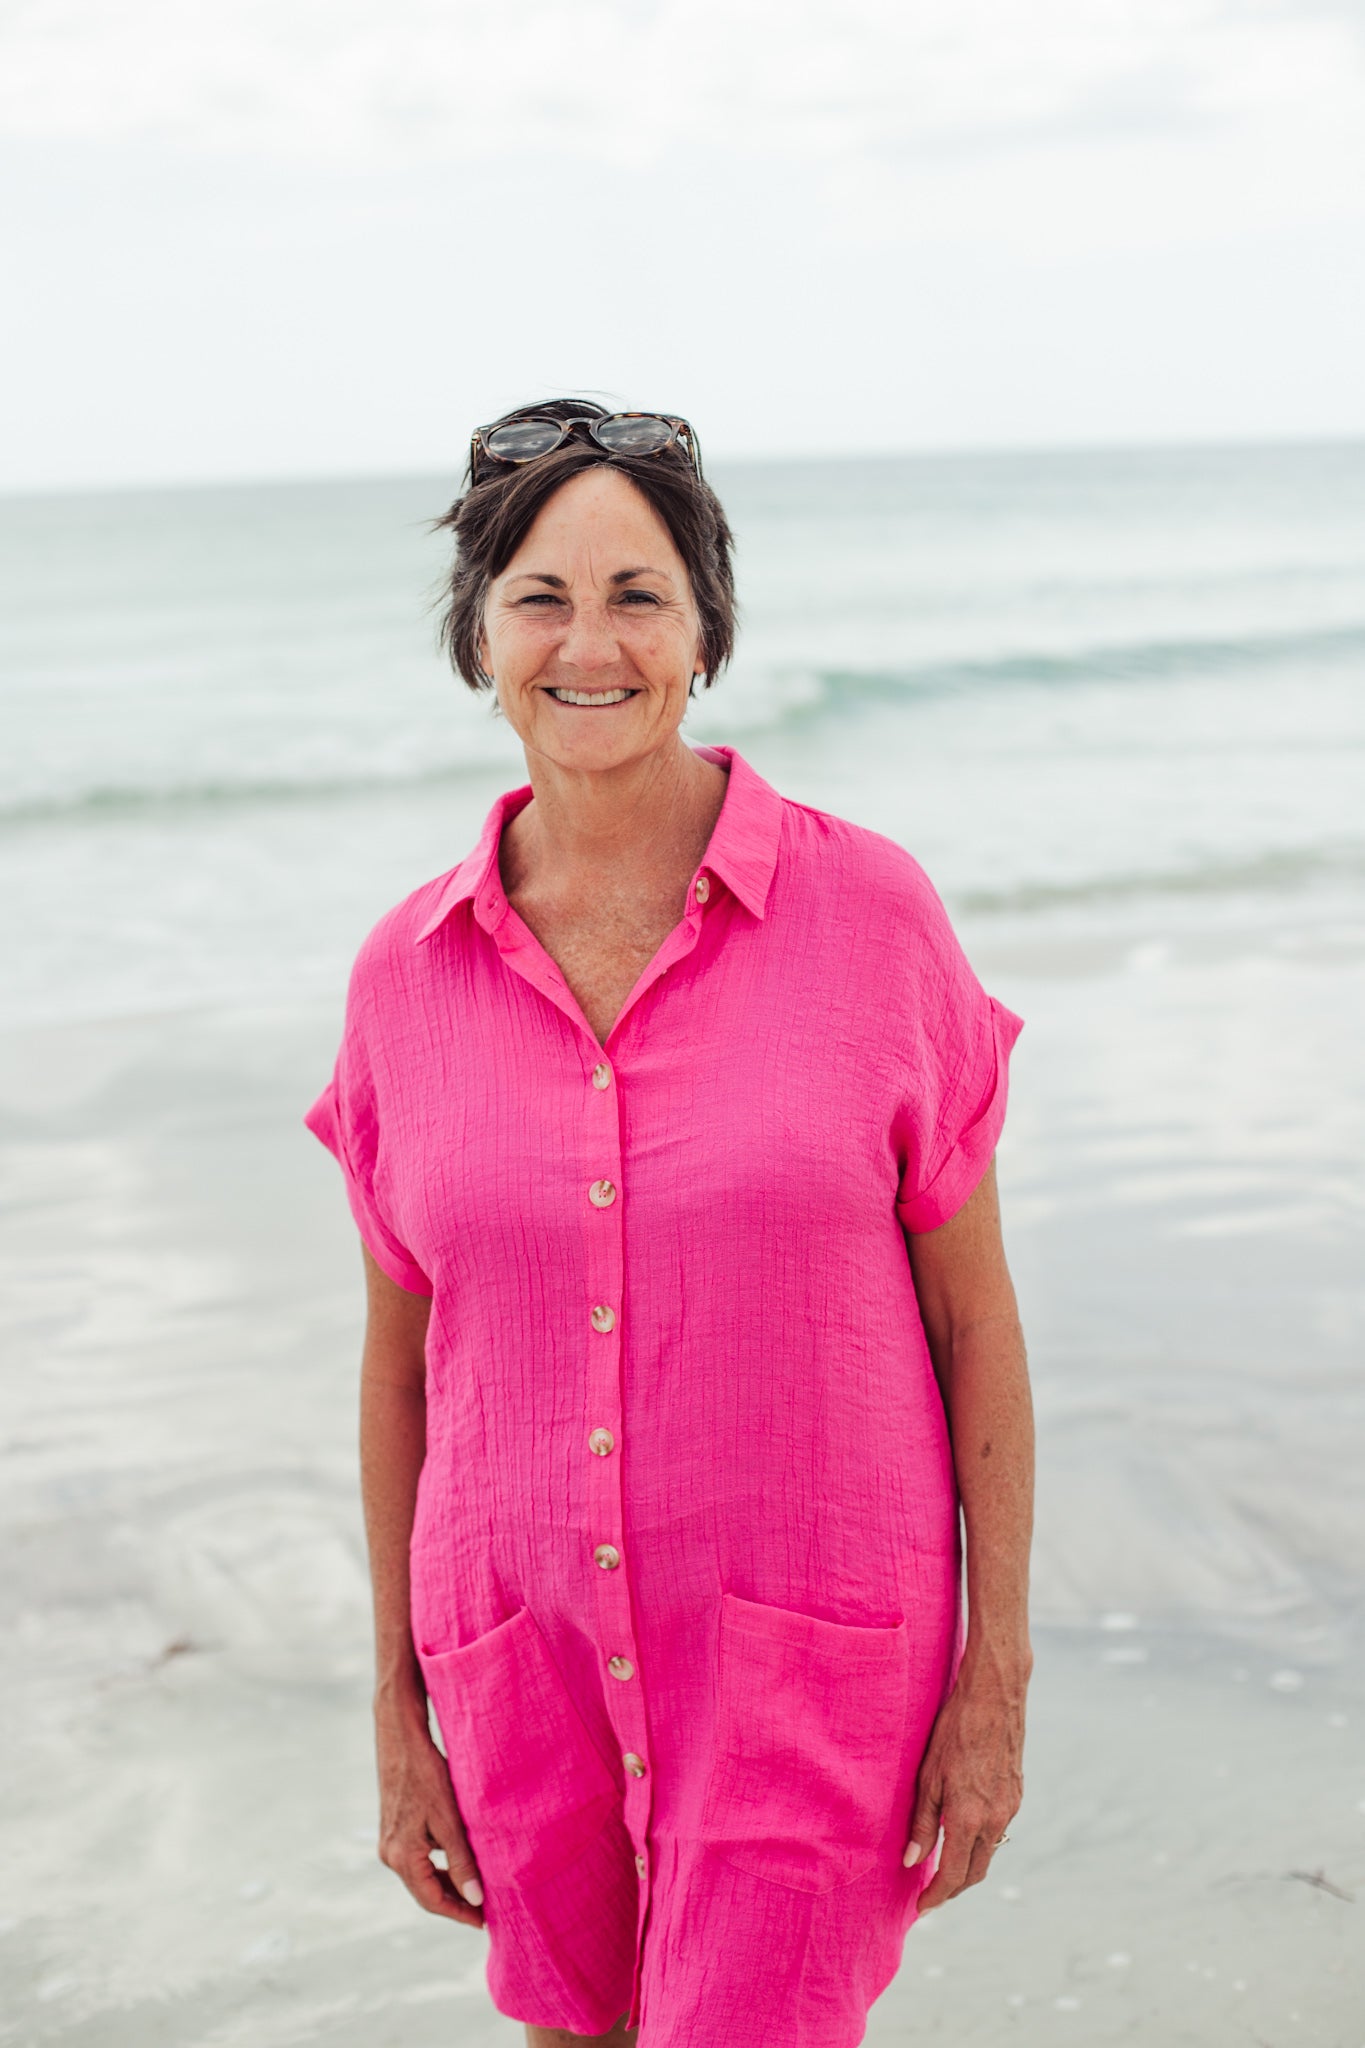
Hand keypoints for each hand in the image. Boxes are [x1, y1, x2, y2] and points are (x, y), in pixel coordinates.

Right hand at [375, 1696, 485, 1926]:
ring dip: (447, 1884)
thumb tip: (475, 1898)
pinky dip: (437, 1866)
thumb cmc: (426, 1774)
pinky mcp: (393, 1828)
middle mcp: (390, 1854)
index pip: (432, 1900)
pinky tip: (458, 1861)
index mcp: (401, 1857)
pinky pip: (417, 1859)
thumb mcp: (448, 1820)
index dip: (459, 1913)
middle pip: (425, 1891)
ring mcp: (389, 1842)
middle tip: (484, 1909)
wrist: (401, 1737)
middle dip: (454, 1901)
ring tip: (476, 1888)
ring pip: (421, 1876)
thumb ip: (461, 1861)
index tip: (483, 1921)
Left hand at [902, 1654, 1025, 1913]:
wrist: (995, 1696)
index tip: (921, 1908)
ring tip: (942, 1867)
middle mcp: (995, 1819)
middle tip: (930, 1895)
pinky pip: (998, 1831)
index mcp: (969, 1817)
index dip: (936, 1896)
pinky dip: (979, 1843)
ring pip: (988, 1853)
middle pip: (974, 1872)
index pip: (953, 1875)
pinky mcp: (1016, 1794)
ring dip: (967, 1867)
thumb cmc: (955, 1730)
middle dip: (952, 1889)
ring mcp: (1010, 1807)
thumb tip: (911, 1861)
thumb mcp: (929, 1776)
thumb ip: (921, 1822)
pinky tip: (962, 1833)